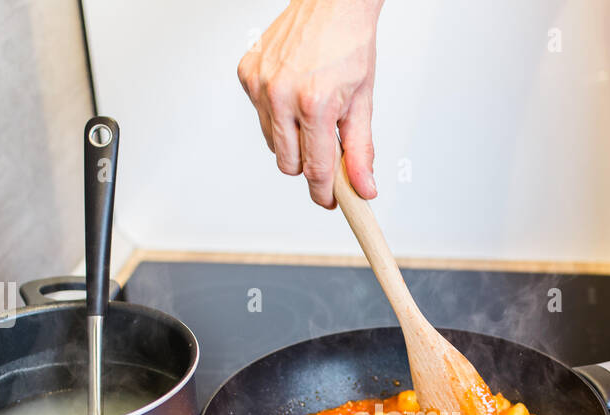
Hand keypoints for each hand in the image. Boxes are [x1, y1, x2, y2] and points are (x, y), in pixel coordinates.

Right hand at [237, 0, 383, 207]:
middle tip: (328, 150)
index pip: (315, 170)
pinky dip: (278, 115)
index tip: (331, 200)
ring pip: (273, 143)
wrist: (331, 2)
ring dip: (293, 140)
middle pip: (289, 164)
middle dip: (309, 164)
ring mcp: (260, 84)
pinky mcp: (247, 75)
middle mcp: (281, 94)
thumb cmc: (349, 44)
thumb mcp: (362, 101)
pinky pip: (261, 116)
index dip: (325, 192)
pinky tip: (294, 94)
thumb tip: (362, 187)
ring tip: (313, 112)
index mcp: (314, 103)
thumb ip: (360, 151)